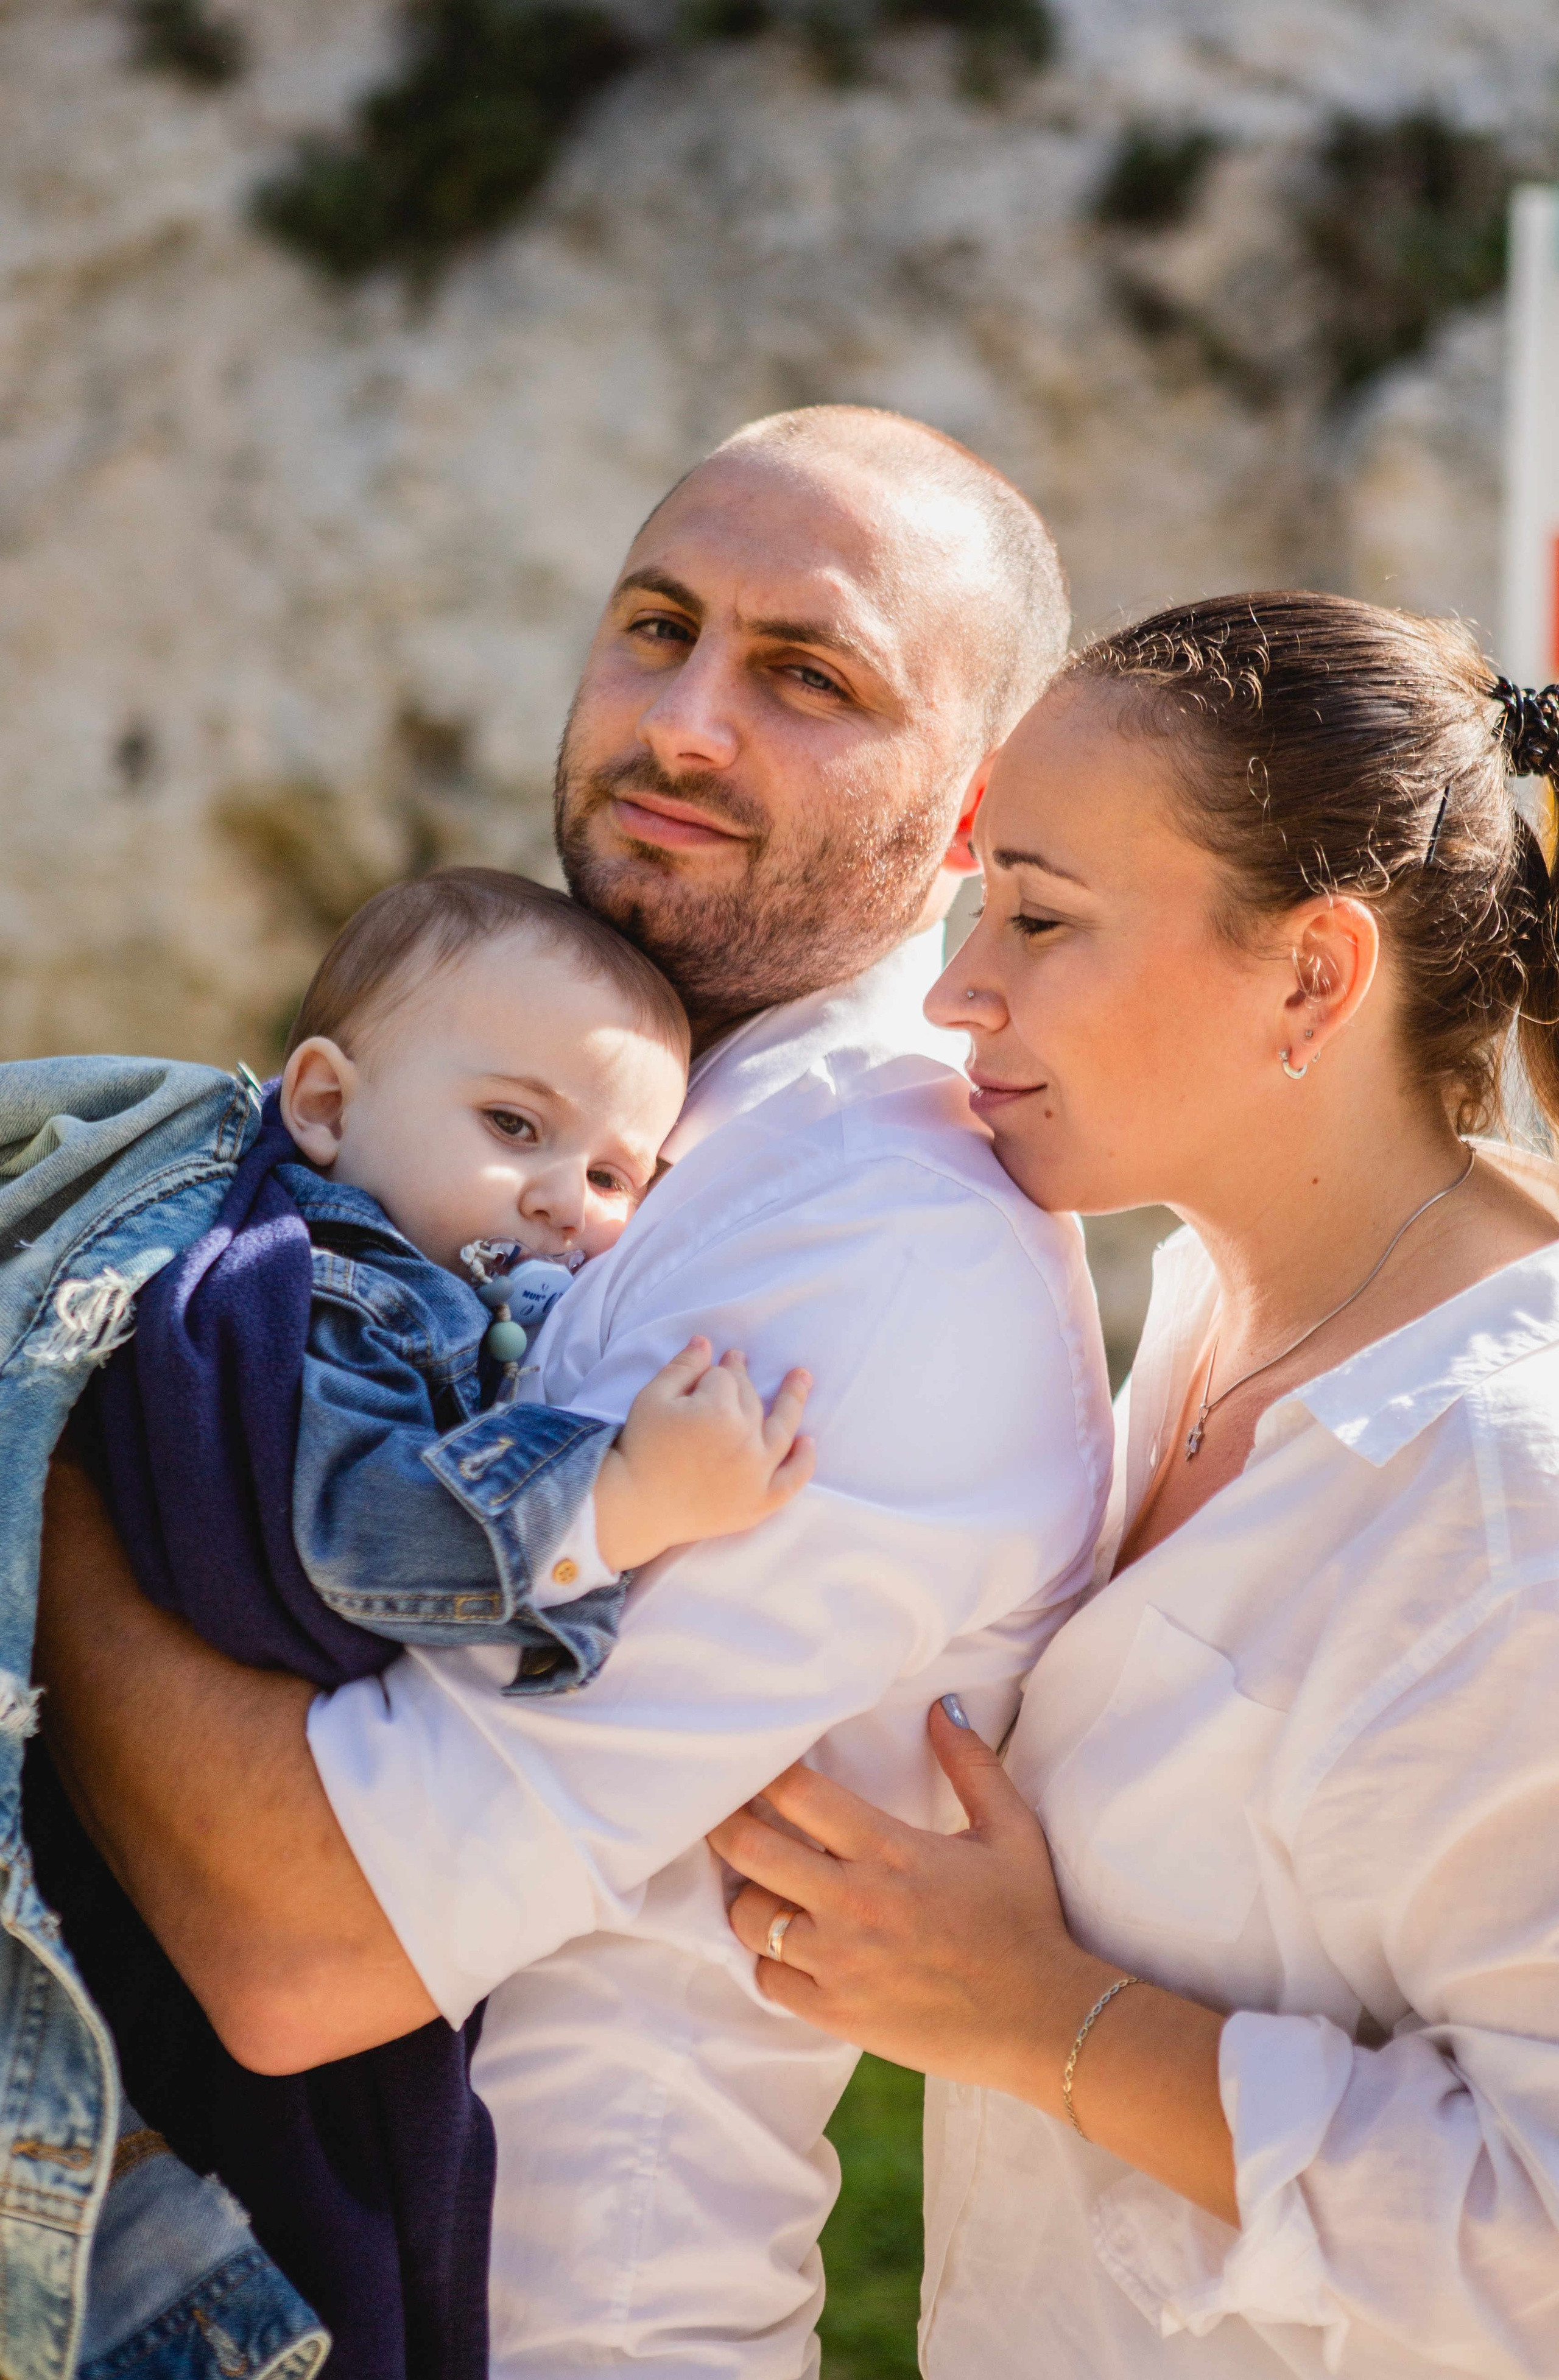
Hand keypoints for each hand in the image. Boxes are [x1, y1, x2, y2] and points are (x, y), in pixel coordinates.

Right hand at [592, 1338, 813, 1572]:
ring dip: (794, 1400)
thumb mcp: (652, 1398)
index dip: (717, 1370)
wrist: (636, 1507)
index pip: (725, 1378)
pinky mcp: (759, 1503)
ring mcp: (757, 1473)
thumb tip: (705, 1342)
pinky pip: (792, 1481)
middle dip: (743, 1379)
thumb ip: (682, 1368)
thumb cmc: (640, 1448)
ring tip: (803, 1379)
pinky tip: (809, 1443)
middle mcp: (745, 1439)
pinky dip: (804, 1462)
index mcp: (718, 1410)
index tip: (718, 1362)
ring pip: (783, 1429)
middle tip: (741, 1363)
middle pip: (751, 1399)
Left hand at [710, 1704, 1237, 2223]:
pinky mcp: (835, 2013)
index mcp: (889, 1849)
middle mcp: (853, 1901)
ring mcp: (838, 1961)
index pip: (797, 1793)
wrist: (1041, 2018)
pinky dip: (768, 1960)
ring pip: (747, 1917)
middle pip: (749, 1849)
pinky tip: (788, 1946)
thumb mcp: (1010, 1829)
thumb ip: (971, 1763)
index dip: (763, 1774)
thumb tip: (943, 1704)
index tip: (753, 1767)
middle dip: (724, 1825)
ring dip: (746, 1896)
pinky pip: (766, 1978)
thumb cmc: (1026, 1918)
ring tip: (760, 1884)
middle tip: (720, 1815)